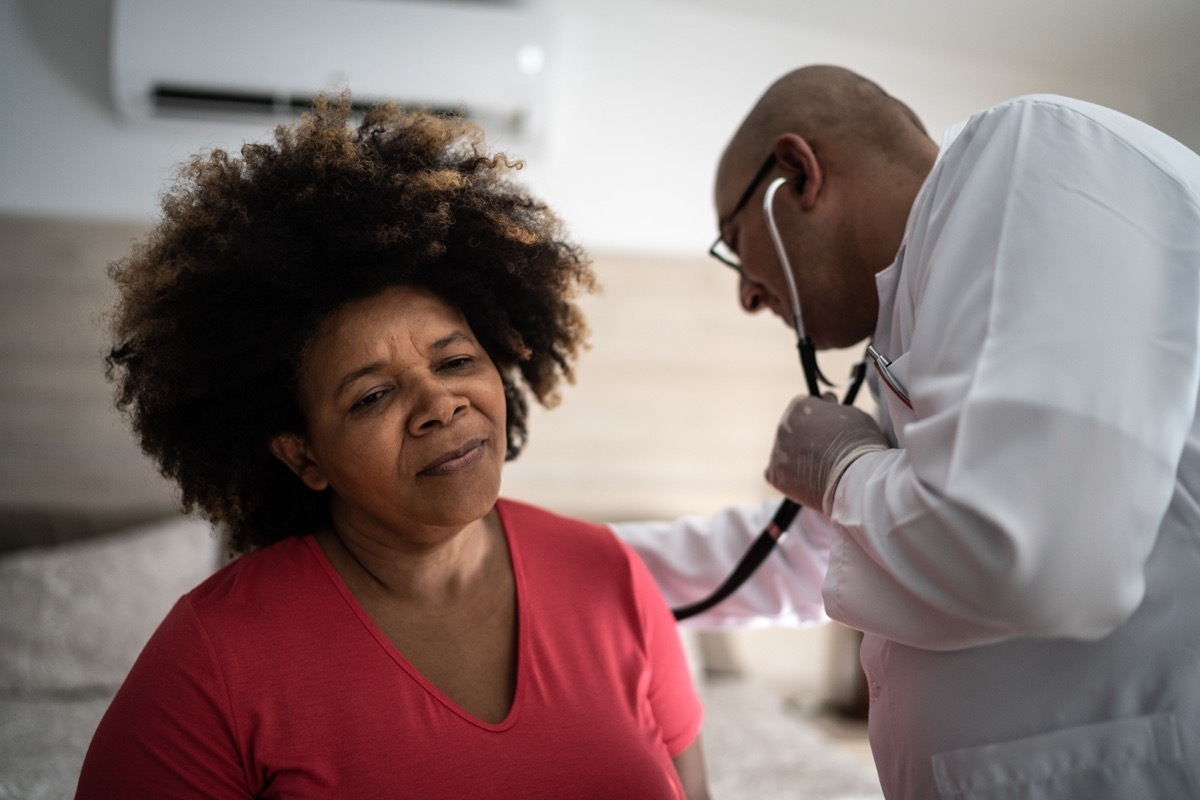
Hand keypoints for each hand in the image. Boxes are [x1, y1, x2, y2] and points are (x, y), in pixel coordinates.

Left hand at [765, 394, 888, 514]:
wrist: (855, 479)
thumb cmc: (860, 444)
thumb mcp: (853, 414)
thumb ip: (832, 407)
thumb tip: (826, 400)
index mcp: (800, 407)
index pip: (804, 406)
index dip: (818, 416)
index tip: (828, 426)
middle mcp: (783, 426)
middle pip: (792, 429)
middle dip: (806, 437)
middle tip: (827, 451)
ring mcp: (777, 452)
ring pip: (785, 452)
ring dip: (798, 457)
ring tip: (822, 469)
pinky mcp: (776, 476)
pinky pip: (778, 474)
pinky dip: (790, 477)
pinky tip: (808, 480)